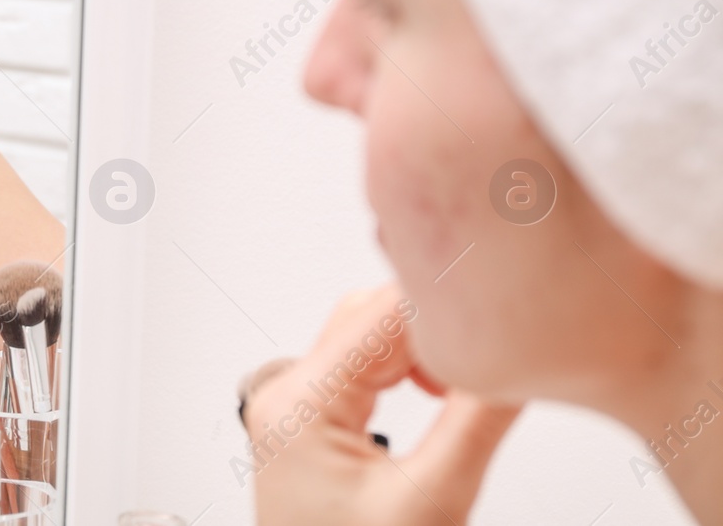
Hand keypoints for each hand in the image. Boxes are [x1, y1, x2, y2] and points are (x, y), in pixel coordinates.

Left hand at [243, 284, 519, 525]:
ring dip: (425, 346)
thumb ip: (475, 420)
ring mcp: (293, 406)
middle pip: (371, 316)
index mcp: (298, 403)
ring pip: (369, 336)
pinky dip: (408, 369)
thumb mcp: (431, 501)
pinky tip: (441, 394)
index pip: (380, 316)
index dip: (445, 300)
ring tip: (472, 379)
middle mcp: (284, 393)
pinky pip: (362, 368)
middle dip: (438, 323)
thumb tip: (517, 360)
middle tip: (499, 343)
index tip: (503, 300)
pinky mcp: (310, 422)